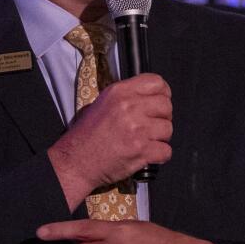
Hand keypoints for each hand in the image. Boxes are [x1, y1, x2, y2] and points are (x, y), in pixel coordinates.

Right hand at [47, 74, 172, 209]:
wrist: (76, 161)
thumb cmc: (87, 136)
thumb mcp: (102, 103)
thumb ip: (127, 97)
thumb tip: (150, 97)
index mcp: (120, 92)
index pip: (157, 82)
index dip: (163, 94)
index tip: (160, 103)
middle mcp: (129, 107)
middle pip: (166, 106)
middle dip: (163, 118)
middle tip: (152, 127)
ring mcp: (137, 129)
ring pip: (168, 129)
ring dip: (160, 138)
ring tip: (145, 142)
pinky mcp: (141, 150)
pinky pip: (166, 151)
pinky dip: (160, 156)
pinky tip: (147, 155)